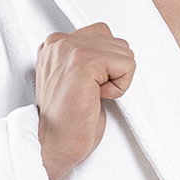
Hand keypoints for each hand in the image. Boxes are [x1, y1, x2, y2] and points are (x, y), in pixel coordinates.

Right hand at [36, 23, 135, 179]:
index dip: (106, 65)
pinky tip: (98, 98)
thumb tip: (116, 52)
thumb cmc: (67, 121)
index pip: (102, 34)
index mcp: (55, 44)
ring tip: (94, 96)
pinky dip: (121, 87)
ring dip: (118, 80)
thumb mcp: (75, 79)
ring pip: (124, 53)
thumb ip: (88, 58)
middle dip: (114, 71)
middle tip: (92, 94)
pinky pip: (127, 65)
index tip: (87, 87)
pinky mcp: (83, 63)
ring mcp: (70, 49)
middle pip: (116, 42)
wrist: (53, 144)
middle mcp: (59, 41)